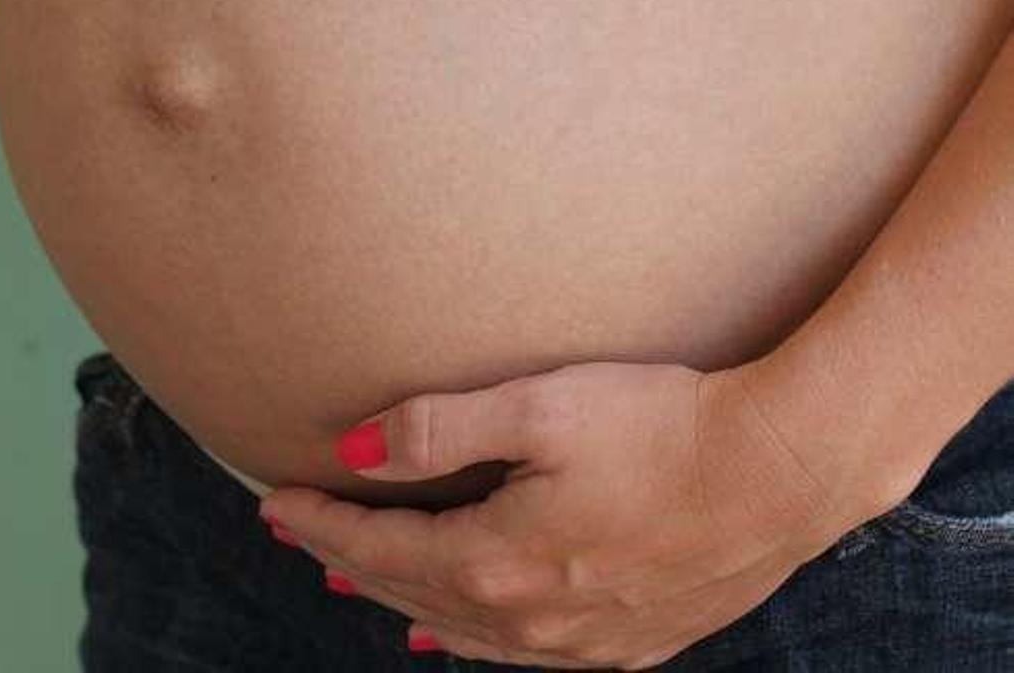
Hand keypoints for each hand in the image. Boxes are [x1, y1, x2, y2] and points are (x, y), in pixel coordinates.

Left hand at [259, 361, 891, 668]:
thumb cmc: (661, 426)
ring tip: (351, 584)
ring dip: (398, 601)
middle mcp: (530, 617)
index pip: (379, 547)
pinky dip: (466, 641)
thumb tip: (353, 448)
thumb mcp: (540, 408)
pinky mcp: (624, 642)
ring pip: (457, 630)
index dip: (321, 522)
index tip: (275, 499)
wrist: (780, 472)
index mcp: (499, 559)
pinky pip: (517, 656)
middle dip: (344, 558)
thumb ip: (439, 429)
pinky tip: (452, 641)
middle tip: (295, 533)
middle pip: (409, 591)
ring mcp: (580, 640)